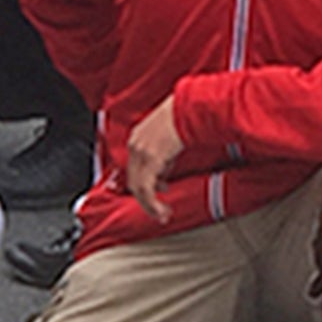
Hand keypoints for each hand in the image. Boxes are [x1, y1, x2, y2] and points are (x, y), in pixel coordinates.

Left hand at [126, 96, 182, 223]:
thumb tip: (163, 175)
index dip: (144, 184)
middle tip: (159, 210)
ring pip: (137, 188)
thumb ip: (162, 157)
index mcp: (137, 139)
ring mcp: (141, 152)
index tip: (159, 191)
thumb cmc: (183, 117)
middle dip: (146, 199)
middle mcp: (135, 145)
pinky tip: (162, 209)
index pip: (134, 168)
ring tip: (162, 214)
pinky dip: (152, 203)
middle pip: (133, 180)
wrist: (188, 106)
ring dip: (149, 205)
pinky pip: (146, 188)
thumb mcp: (167, 139)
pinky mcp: (151, 158)